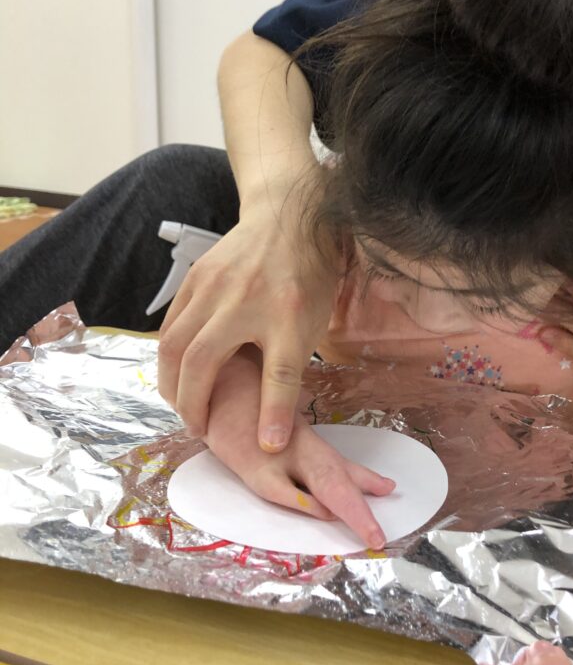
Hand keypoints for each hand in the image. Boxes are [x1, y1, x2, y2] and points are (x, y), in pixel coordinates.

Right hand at [158, 177, 336, 448]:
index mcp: (288, 312)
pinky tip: (175, 374)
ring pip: (174, 344)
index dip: (274, 411)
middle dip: (194, 403)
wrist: (287, 218)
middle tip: (199, 429)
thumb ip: (289, 366)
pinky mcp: (193, 278)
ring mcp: (213, 285)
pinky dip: (168, 356)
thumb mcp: (312, 322)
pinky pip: (170, 325)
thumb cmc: (306, 277)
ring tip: (182, 407)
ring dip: (172, 383)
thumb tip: (274, 423)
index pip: (281, 370)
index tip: (269, 446)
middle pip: (203, 359)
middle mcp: (245, 299)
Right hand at [203, 346, 393, 548]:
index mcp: (300, 439)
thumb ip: (284, 439)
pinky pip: (276, 486)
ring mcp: (273, 452)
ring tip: (369, 532)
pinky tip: (320, 510)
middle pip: (336, 477)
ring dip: (346, 508)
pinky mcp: (246, 458)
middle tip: (381, 536)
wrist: (207, 372)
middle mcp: (294, 445)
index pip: (339, 463)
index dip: (365, 480)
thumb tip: (305, 469)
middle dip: (360, 509)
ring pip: (319, 482)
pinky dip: (299, 499)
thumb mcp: (268, 421)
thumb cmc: (236, 399)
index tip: (389, 489)